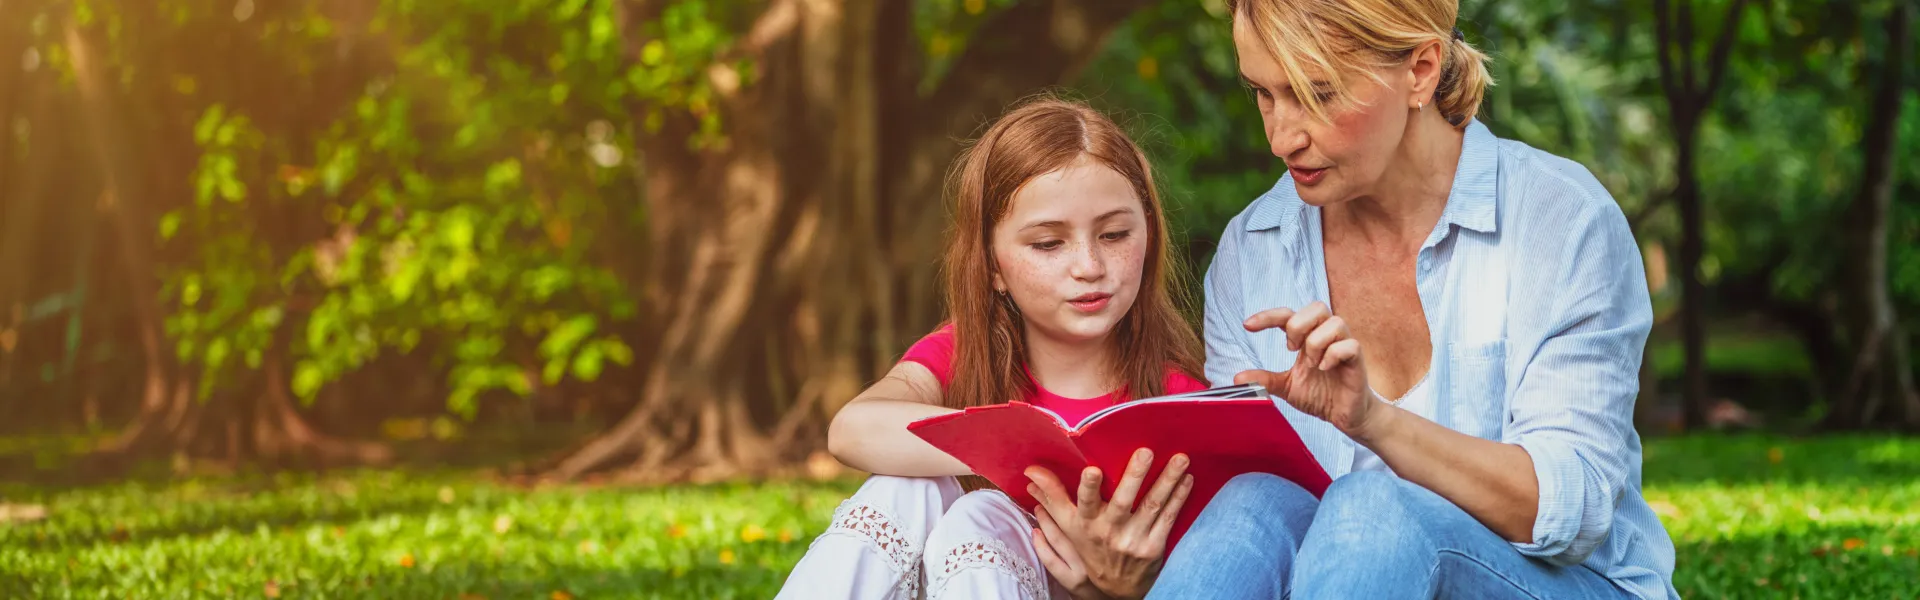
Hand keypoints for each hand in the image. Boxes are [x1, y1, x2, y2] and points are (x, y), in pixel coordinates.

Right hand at [1025, 449, 1193, 599]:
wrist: (1115, 594)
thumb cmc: (1089, 553)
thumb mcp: (1064, 531)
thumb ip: (1050, 501)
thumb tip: (1030, 475)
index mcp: (1084, 525)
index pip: (1083, 503)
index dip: (1087, 488)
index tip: (1092, 469)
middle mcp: (1109, 532)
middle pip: (1122, 501)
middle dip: (1134, 476)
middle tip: (1144, 451)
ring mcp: (1133, 540)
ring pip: (1151, 506)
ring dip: (1166, 481)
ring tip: (1180, 459)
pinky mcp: (1154, 547)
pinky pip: (1168, 519)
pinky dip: (1179, 498)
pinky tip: (1188, 479)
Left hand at [1233, 302, 1381, 439]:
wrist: (1345, 416)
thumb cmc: (1320, 396)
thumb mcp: (1287, 387)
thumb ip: (1265, 380)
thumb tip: (1237, 378)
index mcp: (1307, 339)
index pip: (1288, 315)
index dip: (1268, 316)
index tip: (1247, 326)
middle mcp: (1326, 337)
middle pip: (1317, 307)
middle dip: (1298, 325)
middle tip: (1291, 349)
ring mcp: (1343, 346)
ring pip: (1334, 322)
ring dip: (1317, 343)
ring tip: (1313, 364)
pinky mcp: (1357, 360)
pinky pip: (1350, 344)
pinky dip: (1333, 354)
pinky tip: (1325, 369)